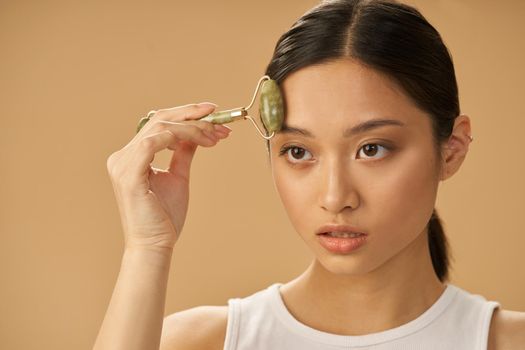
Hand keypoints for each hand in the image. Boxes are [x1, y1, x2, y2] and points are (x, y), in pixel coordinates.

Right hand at [106, 103, 231, 249]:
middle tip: (217, 114)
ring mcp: (122, 164)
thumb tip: (196, 135)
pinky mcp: (128, 175)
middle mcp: (123, 156)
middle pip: (158, 118)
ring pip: (159, 127)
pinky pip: (152, 143)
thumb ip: (183, 153)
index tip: (213, 112)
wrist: (155, 244)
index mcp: (132, 156)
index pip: (158, 123)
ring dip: (192, 128)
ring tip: (215, 136)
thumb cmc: (164, 216)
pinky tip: (198, 142)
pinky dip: (176, 137)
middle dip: (191, 114)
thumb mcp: (178, 177)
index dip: (186, 114)